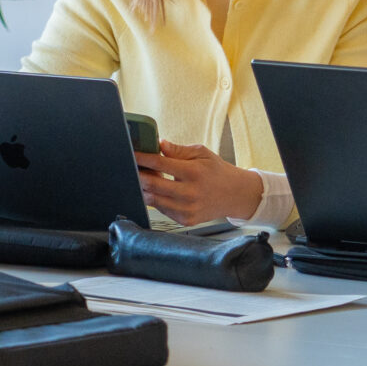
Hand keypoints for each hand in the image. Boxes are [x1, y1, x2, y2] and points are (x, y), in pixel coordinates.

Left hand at [135, 140, 265, 224]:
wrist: (234, 195)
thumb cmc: (216, 171)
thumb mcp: (202, 153)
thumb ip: (178, 150)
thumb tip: (160, 145)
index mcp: (193, 172)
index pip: (159, 164)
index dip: (142, 158)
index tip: (132, 154)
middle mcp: (189, 193)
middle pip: (151, 185)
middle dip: (138, 175)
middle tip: (134, 167)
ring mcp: (187, 209)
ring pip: (153, 200)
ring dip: (145, 189)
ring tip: (147, 178)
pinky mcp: (185, 220)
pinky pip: (162, 210)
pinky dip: (156, 199)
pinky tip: (160, 190)